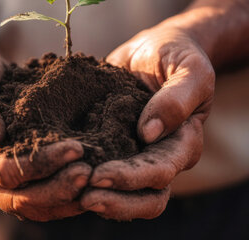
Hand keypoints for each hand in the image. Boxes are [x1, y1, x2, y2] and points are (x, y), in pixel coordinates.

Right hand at [0, 45, 90, 220]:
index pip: (3, 171)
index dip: (39, 163)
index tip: (74, 149)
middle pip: (23, 198)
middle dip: (59, 186)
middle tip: (91, 171)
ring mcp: (1, 184)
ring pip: (37, 205)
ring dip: (67, 195)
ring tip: (97, 178)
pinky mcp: (21, 178)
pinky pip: (45, 196)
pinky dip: (68, 192)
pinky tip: (93, 179)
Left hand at [81, 25, 213, 219]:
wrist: (156, 48)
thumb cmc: (178, 56)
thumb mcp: (189, 70)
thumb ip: (177, 99)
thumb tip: (149, 134)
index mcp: (183, 143)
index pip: (160, 172)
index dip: (131, 178)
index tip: (100, 175)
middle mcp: (160, 156)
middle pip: (144, 198)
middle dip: (114, 200)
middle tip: (82, 197)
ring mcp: (135, 154)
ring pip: (123, 194)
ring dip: (100, 199)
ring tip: (70, 194)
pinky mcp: (111, 145)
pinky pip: (100, 169)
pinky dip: (83, 176)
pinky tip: (59, 173)